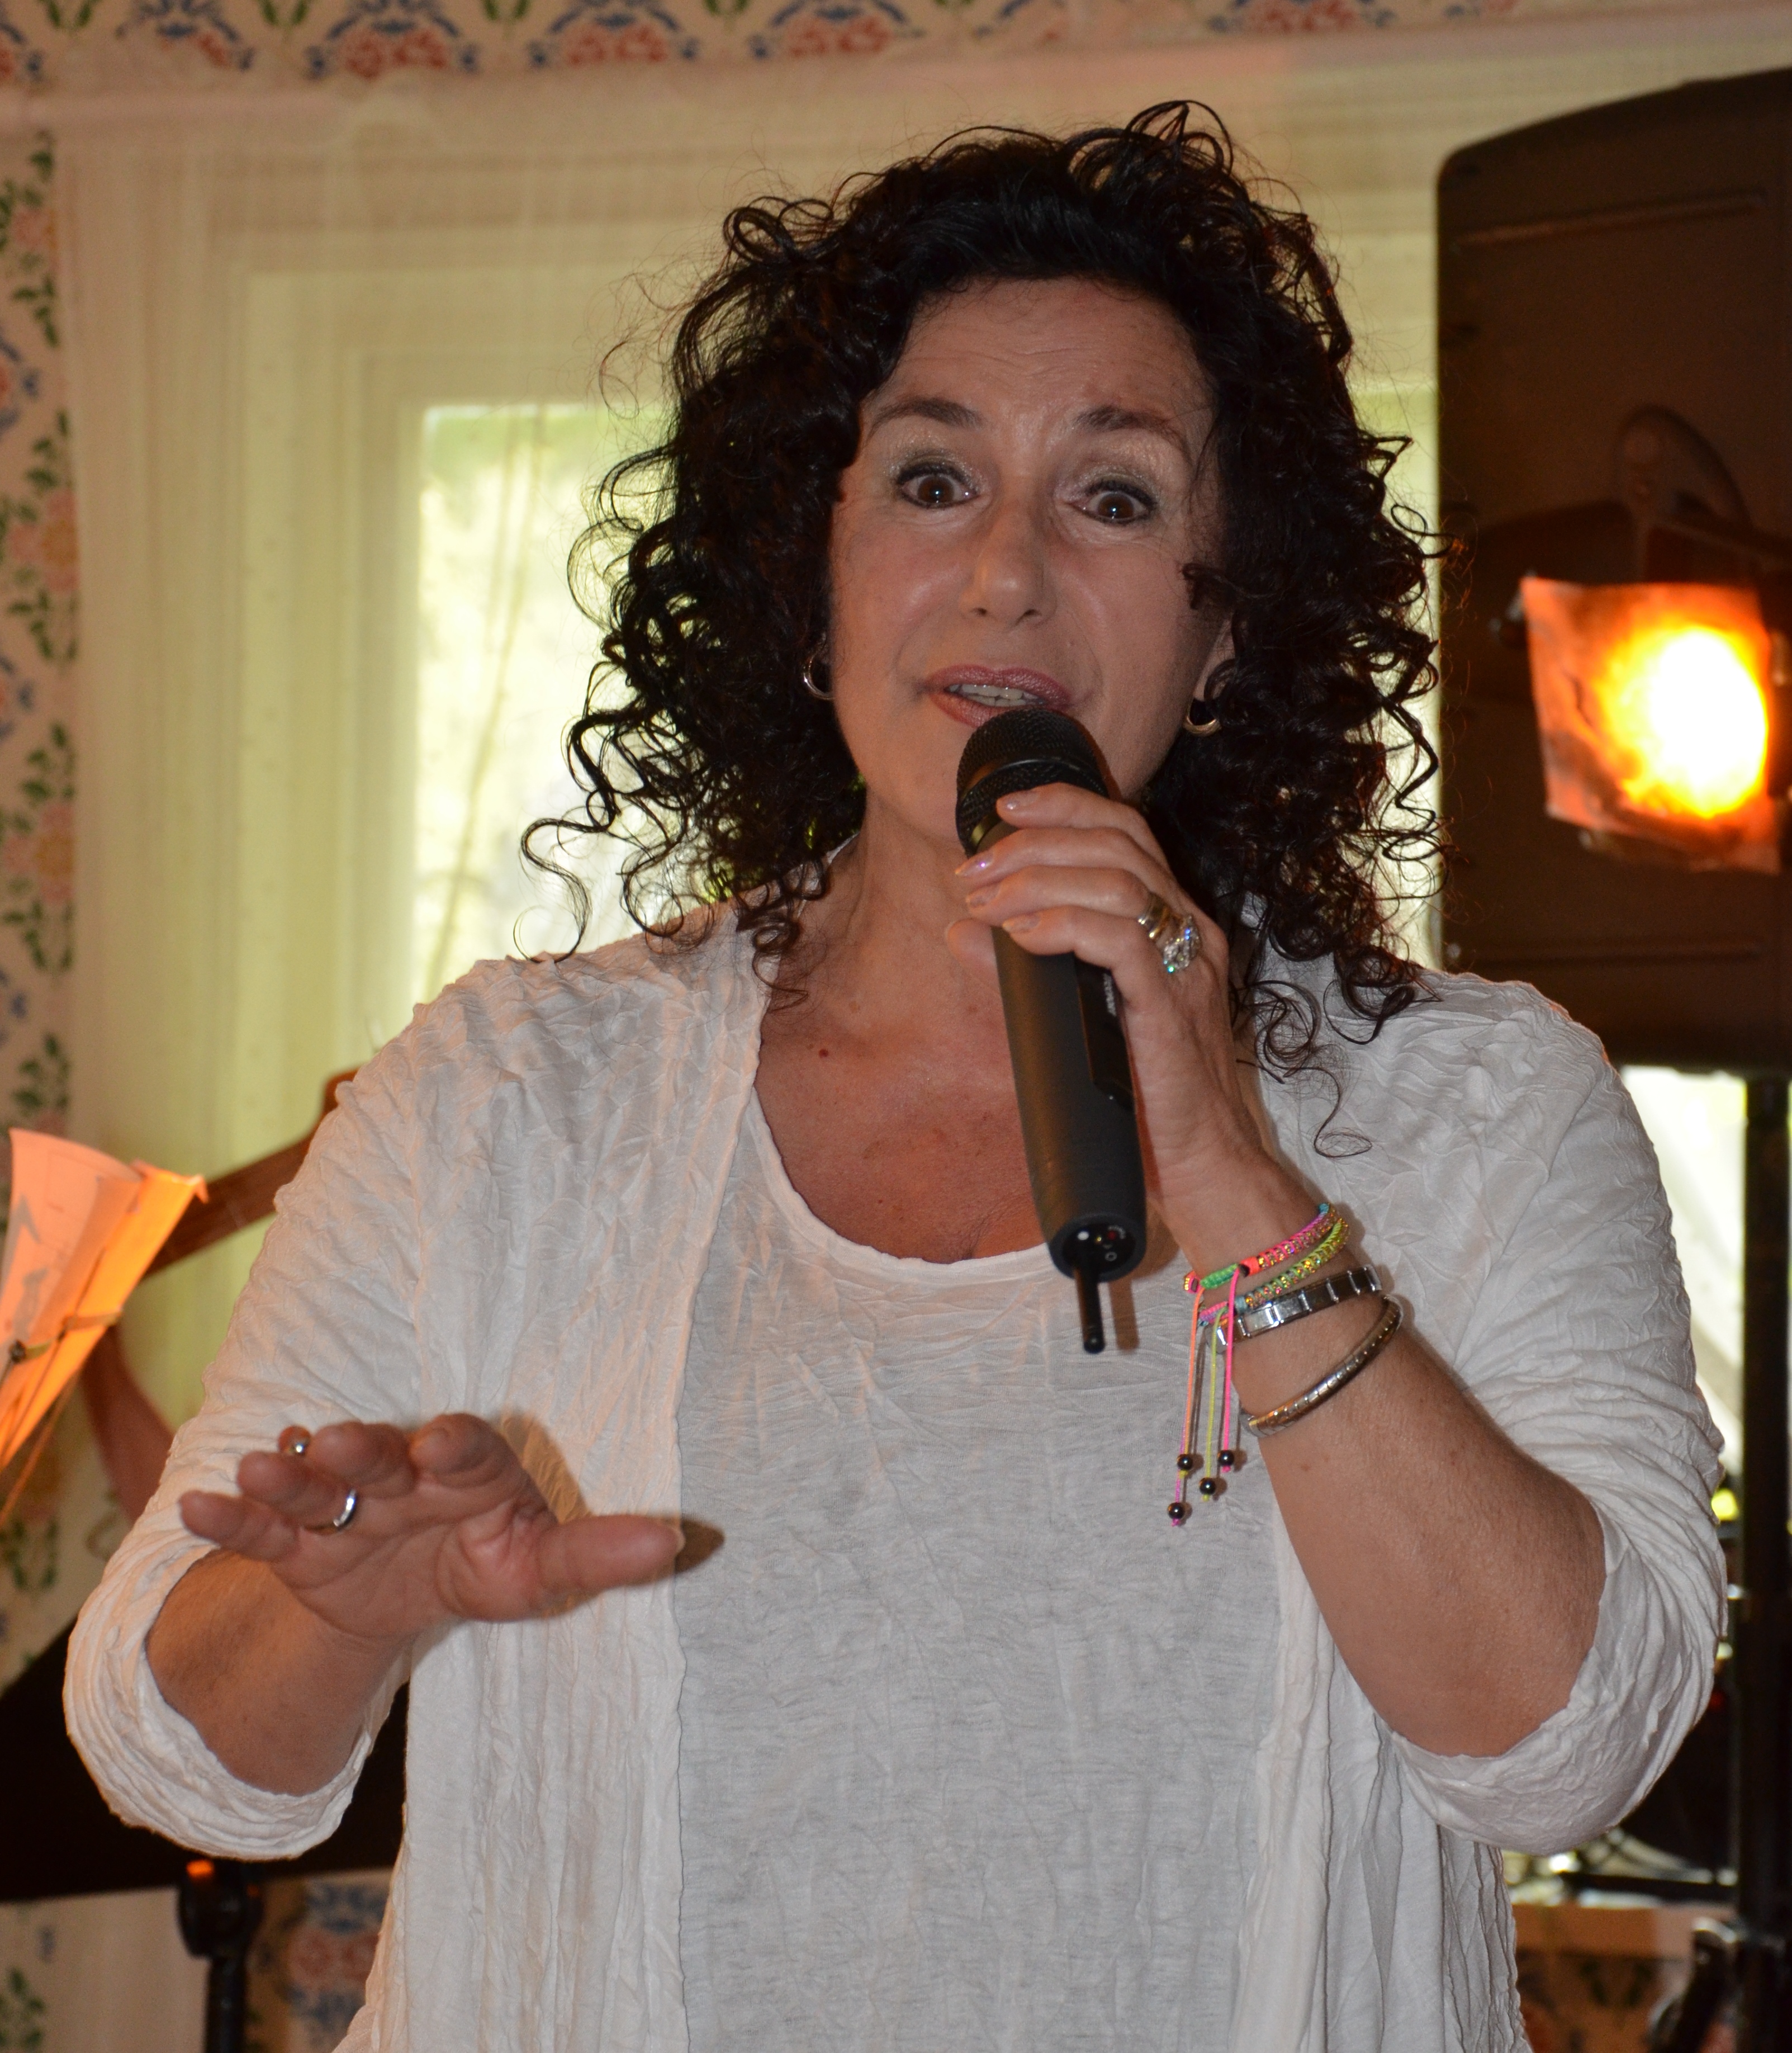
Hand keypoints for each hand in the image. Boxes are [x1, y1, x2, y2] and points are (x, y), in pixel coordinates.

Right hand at [179, 1413, 680, 1655]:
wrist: (412, 1588)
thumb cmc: (488, 1559)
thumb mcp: (540, 1567)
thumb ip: (599, 1552)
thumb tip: (680, 1543)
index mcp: (468, 1473)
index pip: (464, 1449)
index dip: (455, 1445)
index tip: (443, 1440)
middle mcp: (402, 1474)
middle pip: (380, 1457)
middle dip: (360, 1449)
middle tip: (341, 1441)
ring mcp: (345, 1503)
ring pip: (316, 1482)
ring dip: (289, 1474)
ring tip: (258, 1467)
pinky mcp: (299, 1540)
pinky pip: (262, 1528)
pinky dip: (230, 1519)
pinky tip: (194, 1506)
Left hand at [946, 781, 1309, 1270]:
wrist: (1201, 1166)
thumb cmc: (1142, 1097)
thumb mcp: (1073, 1013)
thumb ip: (1026, 967)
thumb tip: (962, 930)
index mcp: (1173, 923)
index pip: (1126, 832)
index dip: (1064, 807)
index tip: (1001, 812)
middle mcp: (1190, 931)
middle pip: (1118, 841)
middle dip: (1034, 842)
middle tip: (973, 870)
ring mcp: (1187, 966)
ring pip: (1118, 880)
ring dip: (1037, 880)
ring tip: (985, 903)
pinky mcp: (1172, 1007)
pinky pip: (1121, 939)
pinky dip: (1062, 924)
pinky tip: (1020, 935)